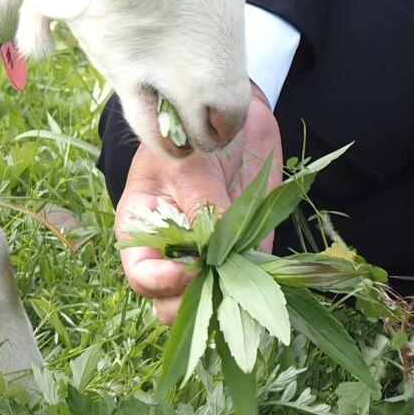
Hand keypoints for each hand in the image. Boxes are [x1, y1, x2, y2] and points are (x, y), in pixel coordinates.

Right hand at [114, 83, 282, 324]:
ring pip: (212, 299)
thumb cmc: (191, 131)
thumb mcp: (189, 165)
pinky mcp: (245, 248)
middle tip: (219, 280)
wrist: (232, 112)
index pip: (142, 275)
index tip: (190, 268)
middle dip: (194, 302)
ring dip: (229, 300)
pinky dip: (261, 286)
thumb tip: (216, 254)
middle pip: (171, 302)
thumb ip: (201, 207)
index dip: (162, 282)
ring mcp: (209, 252)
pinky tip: (270, 280)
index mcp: (143, 228)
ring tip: (246, 282)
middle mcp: (172, 249)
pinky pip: (250, 279)